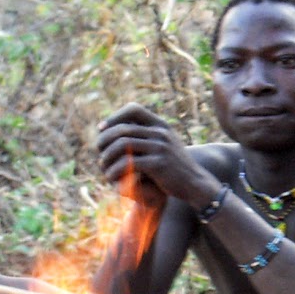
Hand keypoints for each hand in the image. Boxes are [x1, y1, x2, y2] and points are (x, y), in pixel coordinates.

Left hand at [97, 104, 217, 210]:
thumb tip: (123, 128)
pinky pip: (128, 163)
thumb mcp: (166, 145)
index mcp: (162, 125)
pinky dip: (115, 171)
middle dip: (105, 140)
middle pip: (123, 128)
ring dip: (107, 156)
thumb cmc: (176, 167)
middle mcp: (161, 132)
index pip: (134, 109)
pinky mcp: (158, 164)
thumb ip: (149, 135)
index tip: (102, 129)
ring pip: (122, 144)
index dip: (114, 117)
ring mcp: (160, 147)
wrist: (196, 185)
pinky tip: (111, 178)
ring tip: (103, 166)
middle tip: (98, 151)